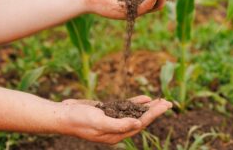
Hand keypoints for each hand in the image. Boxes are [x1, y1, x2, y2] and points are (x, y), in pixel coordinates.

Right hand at [57, 95, 171, 143]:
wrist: (64, 115)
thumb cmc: (79, 119)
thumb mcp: (98, 121)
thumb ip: (118, 124)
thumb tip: (138, 124)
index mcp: (116, 135)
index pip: (140, 124)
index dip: (154, 115)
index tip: (165, 106)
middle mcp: (117, 129)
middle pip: (141, 119)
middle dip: (155, 111)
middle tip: (169, 102)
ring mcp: (113, 120)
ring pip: (135, 113)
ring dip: (148, 107)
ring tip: (160, 100)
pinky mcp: (109, 112)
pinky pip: (126, 107)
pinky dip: (135, 103)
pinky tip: (144, 98)